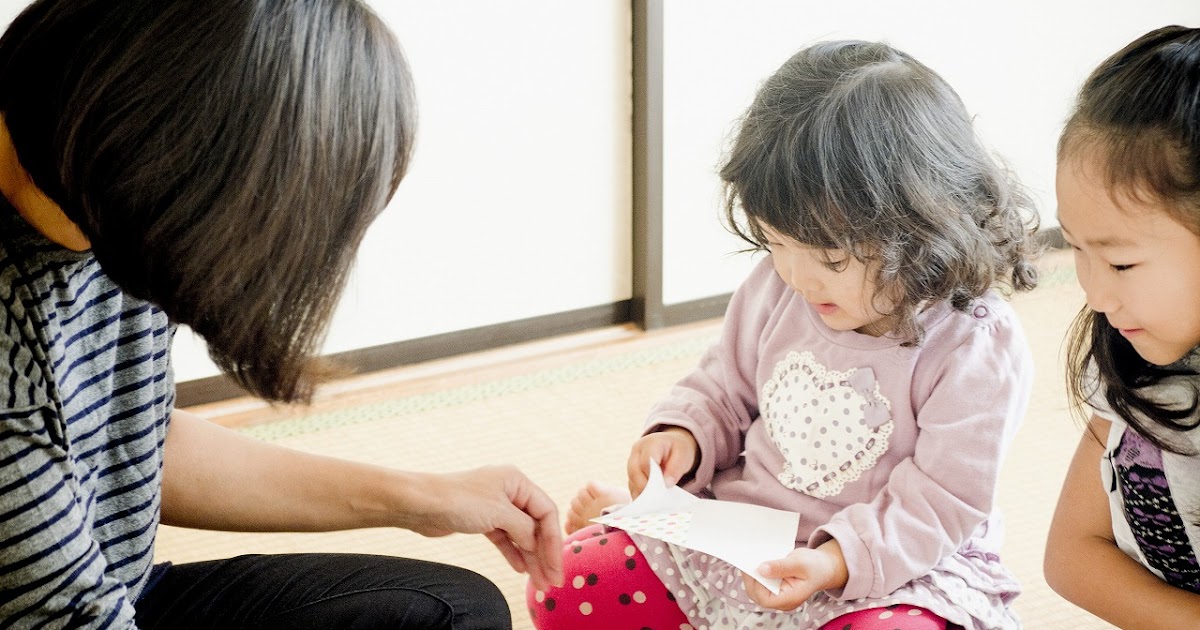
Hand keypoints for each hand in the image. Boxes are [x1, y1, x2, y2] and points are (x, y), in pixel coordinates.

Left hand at [411, 465, 563, 589]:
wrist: (419, 504)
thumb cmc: (457, 499)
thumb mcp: (498, 512)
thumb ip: (523, 528)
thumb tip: (537, 544)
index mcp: (517, 481)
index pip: (546, 512)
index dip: (553, 541)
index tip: (556, 566)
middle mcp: (509, 492)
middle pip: (535, 526)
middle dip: (544, 554)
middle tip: (551, 580)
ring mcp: (496, 507)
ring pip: (521, 535)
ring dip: (530, 559)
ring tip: (538, 582)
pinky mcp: (482, 520)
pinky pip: (505, 539)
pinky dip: (513, 553)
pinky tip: (520, 569)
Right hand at [626, 427, 697, 497]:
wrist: (672, 445)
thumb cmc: (677, 449)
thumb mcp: (682, 454)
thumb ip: (675, 468)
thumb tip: (666, 484)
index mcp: (650, 443)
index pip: (646, 462)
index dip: (652, 476)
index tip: (664, 487)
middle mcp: (637, 452)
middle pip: (634, 472)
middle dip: (645, 487)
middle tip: (657, 500)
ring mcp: (632, 462)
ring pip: (631, 481)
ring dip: (641, 493)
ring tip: (654, 504)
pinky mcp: (632, 474)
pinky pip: (632, 486)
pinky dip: (640, 495)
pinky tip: (649, 504)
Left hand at [742, 539, 848, 610]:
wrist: (824, 566)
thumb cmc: (815, 566)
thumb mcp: (800, 563)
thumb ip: (781, 567)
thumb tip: (761, 569)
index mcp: (790, 599)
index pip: (764, 598)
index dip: (755, 584)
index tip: (752, 567)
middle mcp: (782, 600)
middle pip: (757, 594)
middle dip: (750, 578)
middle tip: (746, 560)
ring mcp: (778, 594)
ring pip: (756, 588)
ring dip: (751, 574)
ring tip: (749, 558)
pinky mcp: (775, 586)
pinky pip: (761, 581)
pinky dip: (756, 571)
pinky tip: (755, 560)